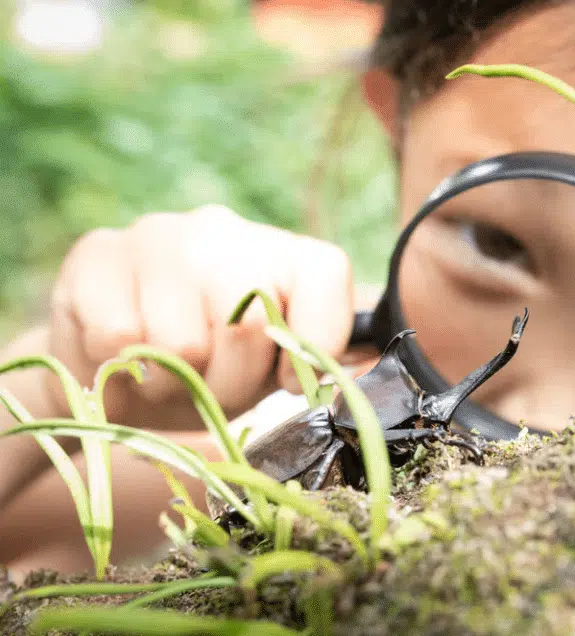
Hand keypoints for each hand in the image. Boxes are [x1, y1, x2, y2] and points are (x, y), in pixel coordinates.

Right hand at [44, 204, 356, 428]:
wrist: (116, 375)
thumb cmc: (212, 373)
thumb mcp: (274, 370)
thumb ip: (318, 357)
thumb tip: (370, 361)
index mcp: (284, 252)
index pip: (330, 277)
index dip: (310, 346)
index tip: (283, 377)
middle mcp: (227, 229)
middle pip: (249, 325)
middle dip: (230, 384)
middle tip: (210, 384)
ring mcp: (161, 233)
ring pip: (180, 342)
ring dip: (172, 382)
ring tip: (166, 370)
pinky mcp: (98, 252)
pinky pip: (120, 336)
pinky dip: (121, 367)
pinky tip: (124, 354)